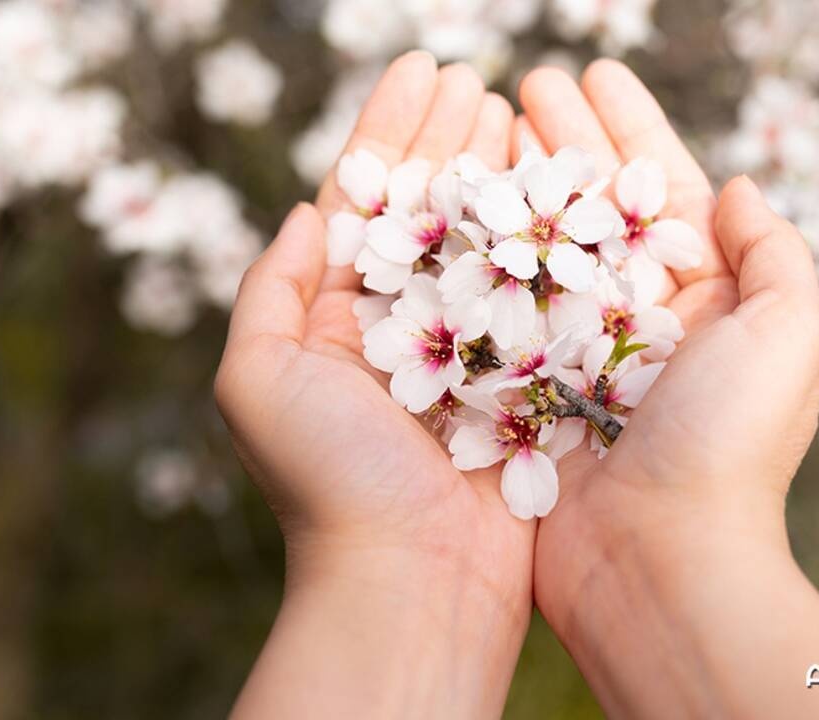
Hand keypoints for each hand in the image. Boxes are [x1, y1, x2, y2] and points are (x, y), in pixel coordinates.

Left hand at [216, 52, 532, 718]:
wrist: (411, 577)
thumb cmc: (326, 481)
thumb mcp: (257, 376)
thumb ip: (271, 286)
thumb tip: (303, 209)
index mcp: (341, 315)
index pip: (370, 200)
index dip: (393, 130)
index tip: (421, 69)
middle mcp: (407, 324)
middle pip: (433, 208)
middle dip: (452, 138)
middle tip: (475, 79)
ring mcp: (471, 347)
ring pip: (490, 239)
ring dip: (502, 171)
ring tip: (518, 109)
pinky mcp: (526, 376)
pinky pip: (540, 293)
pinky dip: (549, 237)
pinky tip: (561, 184)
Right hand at [520, 61, 818, 717]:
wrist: (657, 562)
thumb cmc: (727, 447)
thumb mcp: (788, 336)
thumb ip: (774, 253)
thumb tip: (737, 187)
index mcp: (706, 300)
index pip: (664, 188)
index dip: (629, 127)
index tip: (594, 72)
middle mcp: (640, 320)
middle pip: (596, 207)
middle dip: (563, 141)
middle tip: (525, 84)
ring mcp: (578, 353)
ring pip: (542, 248)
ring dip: (516, 183)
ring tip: (483, 124)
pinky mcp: (526, 389)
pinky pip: (499, 308)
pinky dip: (479, 257)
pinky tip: (454, 209)